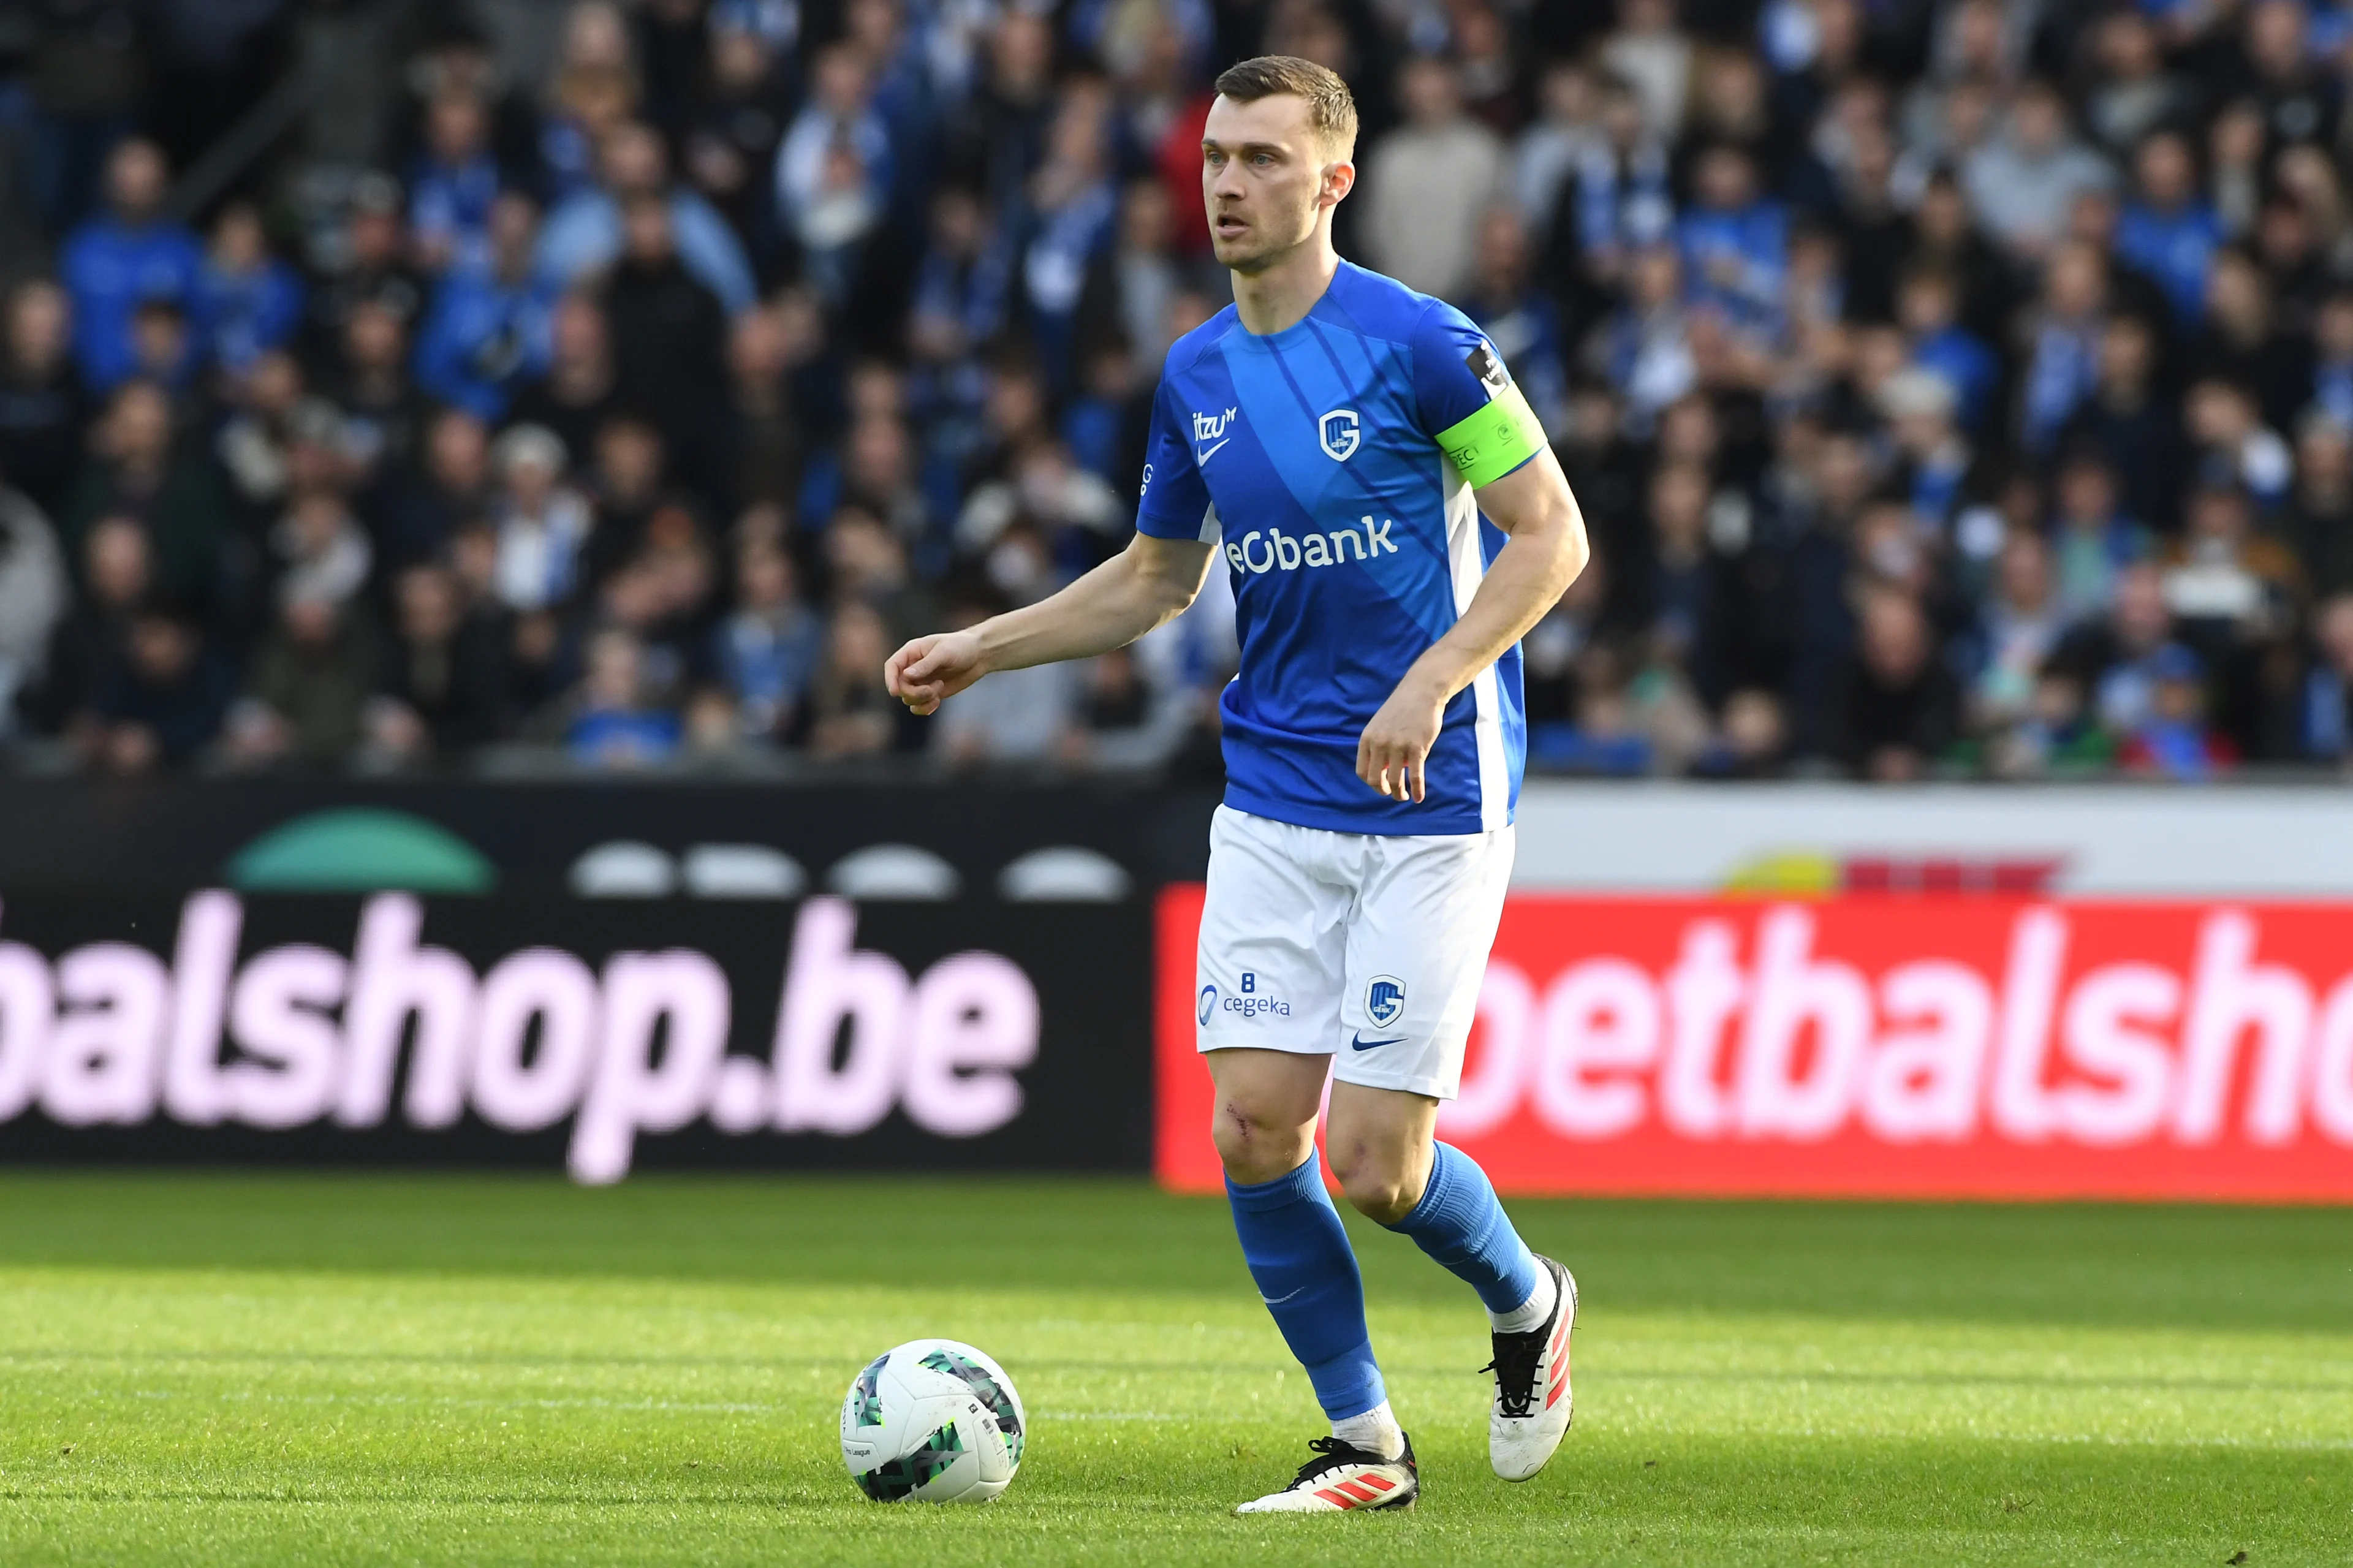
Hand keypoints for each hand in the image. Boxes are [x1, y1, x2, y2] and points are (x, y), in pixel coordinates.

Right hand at [885, 630, 985, 714]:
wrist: (979, 656)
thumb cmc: (961, 647)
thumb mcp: (944, 653)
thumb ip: (925, 665)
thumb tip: (906, 676)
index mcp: (911, 653)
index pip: (892, 666)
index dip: (889, 679)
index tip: (895, 692)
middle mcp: (912, 668)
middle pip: (900, 687)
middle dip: (914, 693)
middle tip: (931, 690)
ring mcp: (920, 681)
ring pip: (908, 698)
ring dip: (922, 699)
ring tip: (940, 687)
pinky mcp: (930, 693)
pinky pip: (919, 706)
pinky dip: (926, 708)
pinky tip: (938, 701)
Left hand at [1357, 678, 1444, 801]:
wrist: (1421, 692)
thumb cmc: (1402, 710)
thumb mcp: (1380, 726)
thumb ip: (1377, 746)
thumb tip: (1381, 772)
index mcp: (1367, 739)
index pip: (1362, 771)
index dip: (1371, 783)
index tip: (1381, 785)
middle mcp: (1379, 744)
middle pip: (1376, 780)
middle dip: (1384, 791)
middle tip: (1392, 794)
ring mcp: (1398, 746)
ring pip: (1395, 781)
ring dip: (1399, 794)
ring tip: (1405, 797)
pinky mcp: (1417, 748)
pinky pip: (1416, 776)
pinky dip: (1417, 790)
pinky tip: (1419, 798)